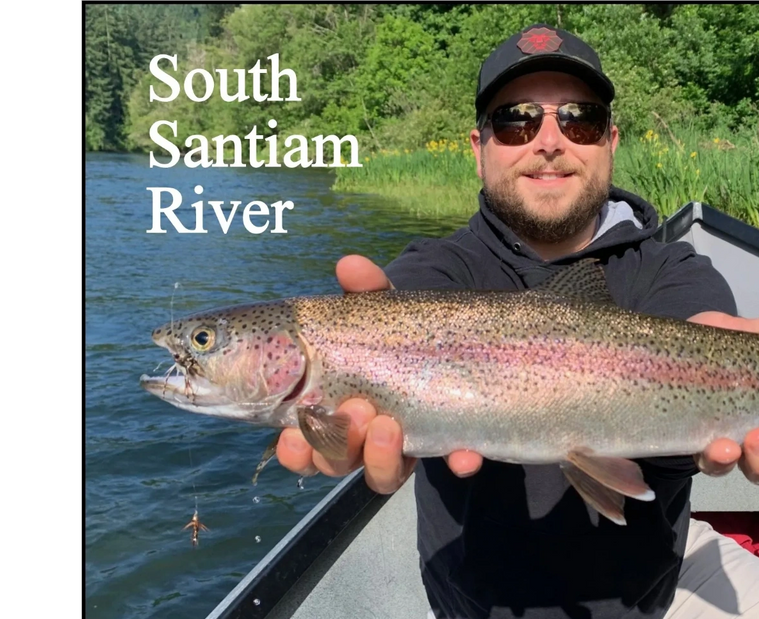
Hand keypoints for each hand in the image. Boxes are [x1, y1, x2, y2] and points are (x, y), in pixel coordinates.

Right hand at [274, 255, 481, 493]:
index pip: (303, 442)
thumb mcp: (385, 310)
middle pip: (337, 463)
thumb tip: (349, 264)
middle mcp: (364, 437)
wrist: (465, 341)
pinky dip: (459, 460)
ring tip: (389, 425)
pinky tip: (465, 453)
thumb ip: (367, 292)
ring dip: (381, 458)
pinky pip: (455, 464)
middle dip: (338, 444)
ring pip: (382, 475)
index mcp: (333, 407)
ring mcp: (409, 446)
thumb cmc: (402, 331)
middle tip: (354, 410)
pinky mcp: (452, 445)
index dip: (295, 450)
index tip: (293, 436)